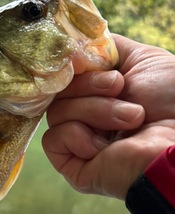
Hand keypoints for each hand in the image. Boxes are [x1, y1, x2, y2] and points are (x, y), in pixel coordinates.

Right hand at [42, 34, 174, 199]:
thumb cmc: (171, 99)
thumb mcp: (141, 58)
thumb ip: (104, 49)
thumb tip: (71, 46)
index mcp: (99, 96)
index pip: (66, 76)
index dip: (73, 67)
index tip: (94, 62)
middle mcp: (87, 119)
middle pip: (58, 92)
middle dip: (89, 86)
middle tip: (119, 88)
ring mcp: (79, 144)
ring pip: (56, 113)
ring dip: (95, 110)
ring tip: (130, 120)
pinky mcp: (73, 167)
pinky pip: (52, 139)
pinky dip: (77, 135)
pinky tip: (105, 146)